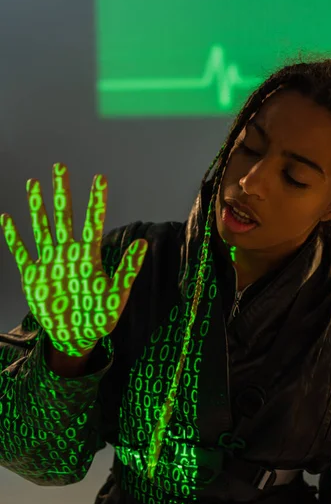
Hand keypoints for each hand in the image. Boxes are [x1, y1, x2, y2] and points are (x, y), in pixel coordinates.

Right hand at [0, 163, 147, 355]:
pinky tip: (7, 218)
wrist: (75, 336)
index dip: (96, 201)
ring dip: (37, 207)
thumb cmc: (99, 317)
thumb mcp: (117, 295)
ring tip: (34, 183)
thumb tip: (143, 243)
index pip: (92, 223)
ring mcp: (49, 262)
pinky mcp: (33, 276)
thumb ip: (128, 269)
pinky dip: (14, 237)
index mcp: (89, 257)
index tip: (100, 179)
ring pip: (41, 228)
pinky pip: (21, 252)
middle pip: (63, 216)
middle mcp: (68, 254)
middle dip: (62, 192)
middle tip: (60, 166)